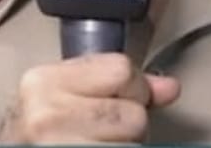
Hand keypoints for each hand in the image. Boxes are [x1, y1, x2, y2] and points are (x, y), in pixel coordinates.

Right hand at [0, 53, 180, 143]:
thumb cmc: (40, 129)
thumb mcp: (66, 94)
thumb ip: (116, 83)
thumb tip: (170, 87)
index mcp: (44, 81)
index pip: (122, 70)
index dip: (131, 87)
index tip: (118, 99)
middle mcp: (46, 116)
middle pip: (133, 114)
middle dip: (130, 124)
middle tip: (106, 131)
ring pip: (134, 145)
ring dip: (125, 146)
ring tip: (99, 144)